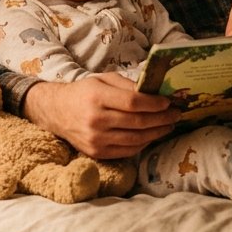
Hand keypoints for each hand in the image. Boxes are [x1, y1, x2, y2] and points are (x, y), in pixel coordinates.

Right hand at [22, 73, 177, 158]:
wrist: (55, 112)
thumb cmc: (84, 92)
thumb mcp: (103, 79)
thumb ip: (127, 85)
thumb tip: (154, 92)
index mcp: (97, 96)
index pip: (133, 103)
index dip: (154, 104)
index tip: (168, 102)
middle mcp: (96, 119)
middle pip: (137, 122)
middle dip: (161, 119)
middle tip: (175, 114)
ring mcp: (95, 139)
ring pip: (135, 139)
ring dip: (156, 133)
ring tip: (168, 126)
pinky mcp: (96, 152)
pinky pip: (127, 151)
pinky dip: (143, 143)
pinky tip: (151, 136)